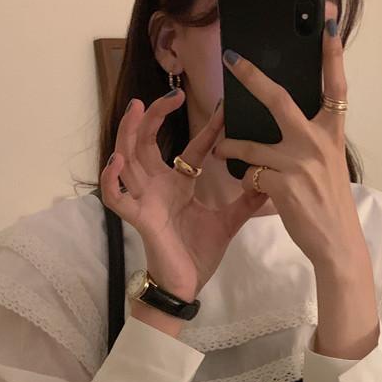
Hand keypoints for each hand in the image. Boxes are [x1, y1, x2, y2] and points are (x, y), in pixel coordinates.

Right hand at [101, 91, 270, 301]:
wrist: (185, 287)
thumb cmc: (198, 255)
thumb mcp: (228, 224)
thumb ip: (245, 202)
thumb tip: (270, 182)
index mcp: (179, 184)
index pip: (192, 147)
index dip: (207, 127)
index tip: (223, 106)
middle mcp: (158, 185)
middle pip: (147, 141)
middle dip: (154, 115)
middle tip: (171, 94)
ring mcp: (145, 199)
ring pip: (127, 158)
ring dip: (127, 132)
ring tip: (135, 108)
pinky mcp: (138, 218)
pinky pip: (116, 197)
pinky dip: (111, 179)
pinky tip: (117, 161)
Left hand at [212, 20, 366, 275]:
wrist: (337, 243)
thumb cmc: (330, 203)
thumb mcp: (329, 163)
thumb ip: (311, 138)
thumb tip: (287, 118)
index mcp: (331, 132)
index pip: (336, 85)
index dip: (332, 54)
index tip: (327, 24)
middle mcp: (316, 141)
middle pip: (278, 99)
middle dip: (252, 76)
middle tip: (231, 59)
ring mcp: (298, 162)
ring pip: (250, 144)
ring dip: (230, 145)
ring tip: (219, 147)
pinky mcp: (282, 185)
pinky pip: (249, 173)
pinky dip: (242, 176)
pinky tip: (242, 181)